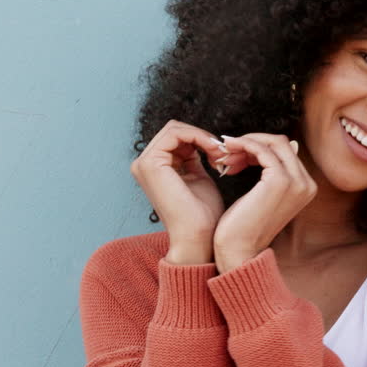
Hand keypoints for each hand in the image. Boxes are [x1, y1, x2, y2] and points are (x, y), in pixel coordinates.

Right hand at [130, 120, 227, 262]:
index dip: (201, 139)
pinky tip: (214, 153)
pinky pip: (176, 134)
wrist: (199, 238)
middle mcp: (144, 164)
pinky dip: (199, 138)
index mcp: (154, 168)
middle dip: (202, 137)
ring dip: (203, 137)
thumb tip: (201, 142)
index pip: (176, 138)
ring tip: (220, 155)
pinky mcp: (151, 163)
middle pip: (175, 130)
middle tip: (223, 153)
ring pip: (176, 129)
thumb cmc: (203, 216)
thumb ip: (194, 159)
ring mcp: (144, 163)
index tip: (223, 154)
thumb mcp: (198, 179)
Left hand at [212, 133, 315, 272]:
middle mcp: (306, 183)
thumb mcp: (261, 197)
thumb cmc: (244, 227)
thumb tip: (263, 148)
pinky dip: (243, 146)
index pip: (284, 151)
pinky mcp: (280, 181)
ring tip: (224, 155)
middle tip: (227, 151)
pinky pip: (262, 150)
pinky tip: (227, 153)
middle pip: (280, 142)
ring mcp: (296, 182)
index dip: (257, 147)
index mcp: (305, 187)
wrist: (240, 252)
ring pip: (273, 142)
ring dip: (245, 143)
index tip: (234, 155)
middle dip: (251, 142)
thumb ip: (269, 174)